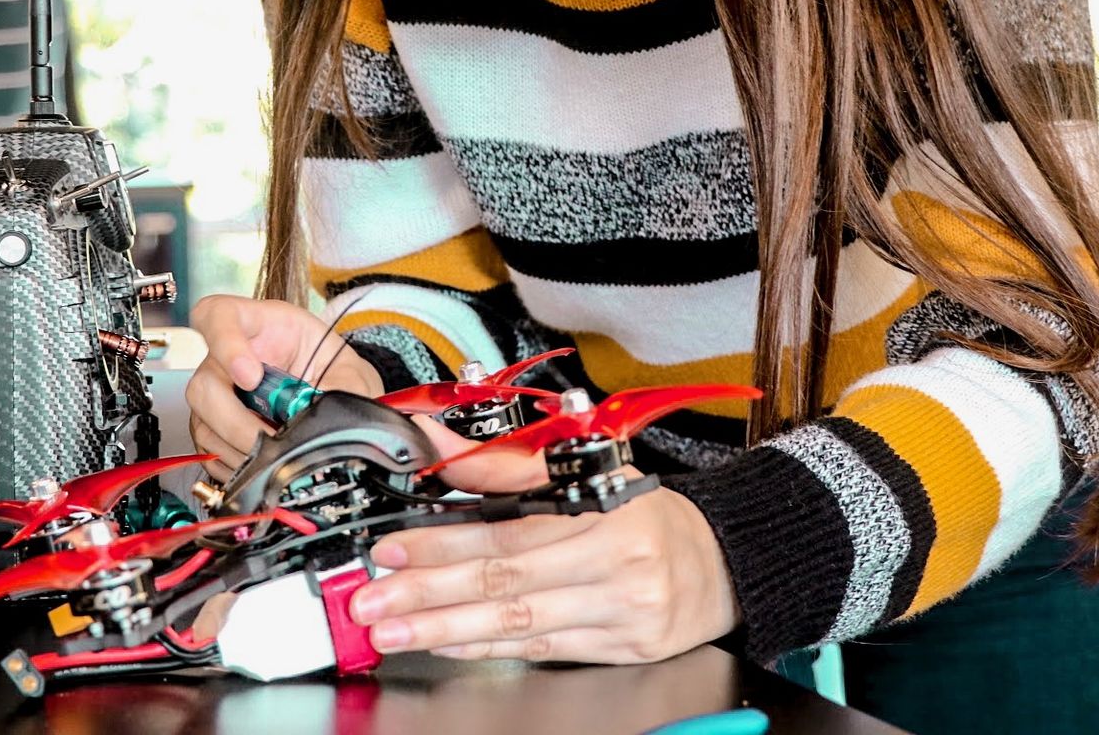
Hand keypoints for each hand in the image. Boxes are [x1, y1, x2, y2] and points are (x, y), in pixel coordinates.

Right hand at [185, 294, 384, 479]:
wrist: (327, 388)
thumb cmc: (327, 364)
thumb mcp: (346, 367)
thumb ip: (345, 386)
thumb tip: (338, 419)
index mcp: (253, 324)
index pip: (217, 317)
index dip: (226, 346)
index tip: (251, 376)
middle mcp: (222, 359)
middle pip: (203, 385)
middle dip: (235, 421)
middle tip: (270, 437)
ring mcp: (214, 395)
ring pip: (204, 426)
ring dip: (241, 448)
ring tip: (279, 453)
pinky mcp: (212, 428)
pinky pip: (211, 453)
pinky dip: (238, 464)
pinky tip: (265, 462)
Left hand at [347, 420, 739, 665]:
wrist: (723, 562)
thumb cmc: (648, 513)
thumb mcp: (589, 468)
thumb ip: (511, 464)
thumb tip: (440, 448)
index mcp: (604, 508)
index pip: (510, 530)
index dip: (446, 543)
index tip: (395, 549)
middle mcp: (614, 563)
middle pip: (506, 583)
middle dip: (430, 594)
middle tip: (375, 601)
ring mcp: (620, 613)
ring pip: (519, 625)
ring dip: (447, 630)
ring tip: (396, 632)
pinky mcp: (623, 651)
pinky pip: (543, 650)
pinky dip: (489, 649)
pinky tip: (449, 645)